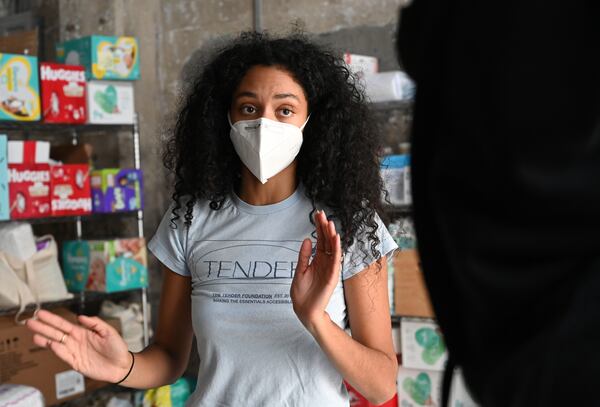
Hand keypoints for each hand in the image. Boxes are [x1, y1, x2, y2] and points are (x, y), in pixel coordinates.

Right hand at [25, 309, 131, 383]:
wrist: (121, 365)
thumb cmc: (117, 347)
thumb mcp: (109, 331)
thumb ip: (96, 323)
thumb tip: (80, 316)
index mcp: (82, 332)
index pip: (63, 324)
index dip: (52, 319)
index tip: (40, 313)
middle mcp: (75, 341)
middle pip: (56, 333)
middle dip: (43, 327)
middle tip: (30, 322)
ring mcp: (74, 352)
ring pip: (56, 344)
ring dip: (44, 339)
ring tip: (33, 334)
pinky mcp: (75, 363)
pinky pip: (64, 355)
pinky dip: (57, 350)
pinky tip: (49, 344)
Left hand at [291, 210, 341, 334]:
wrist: (304, 310)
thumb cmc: (302, 293)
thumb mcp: (300, 270)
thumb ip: (304, 256)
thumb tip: (307, 239)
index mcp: (317, 260)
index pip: (320, 240)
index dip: (319, 227)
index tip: (317, 214)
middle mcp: (325, 262)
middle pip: (327, 241)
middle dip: (325, 227)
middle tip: (322, 213)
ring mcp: (329, 269)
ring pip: (333, 249)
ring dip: (332, 236)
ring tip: (330, 223)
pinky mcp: (332, 277)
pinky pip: (335, 261)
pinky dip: (336, 249)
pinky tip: (335, 239)